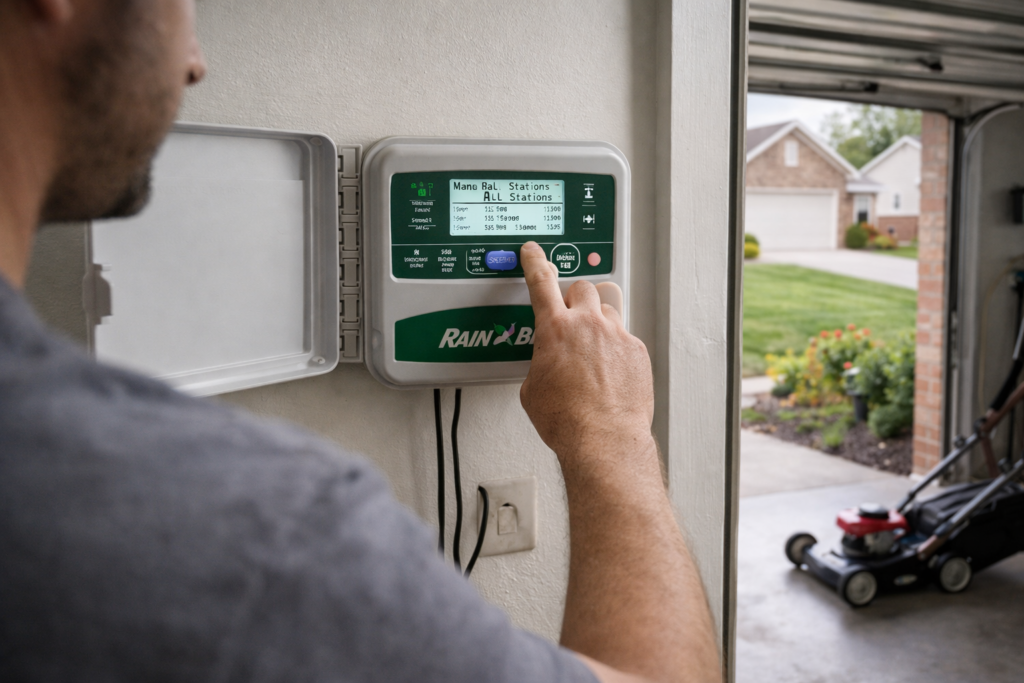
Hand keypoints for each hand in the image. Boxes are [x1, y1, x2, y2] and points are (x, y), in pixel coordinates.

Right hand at [518, 242, 654, 471]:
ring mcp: (616, 336)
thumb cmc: (567, 419)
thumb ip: (539, 363)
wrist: (602, 439)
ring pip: (608, 310)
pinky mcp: (637, 352)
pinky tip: (610, 371)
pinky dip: (617, 349)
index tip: (533, 252)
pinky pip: (626, 338)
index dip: (535, 262)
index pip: (541, 282)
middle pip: (582, 288)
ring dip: (598, 322)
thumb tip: (546, 366)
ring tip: (593, 348)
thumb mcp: (532, 389)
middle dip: (575, 297)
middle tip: (571, 314)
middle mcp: (588, 324)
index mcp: (555, 329)